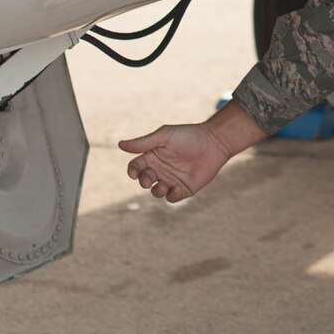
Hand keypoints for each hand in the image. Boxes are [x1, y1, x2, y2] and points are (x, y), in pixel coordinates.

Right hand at [120, 119, 235, 202]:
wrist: (214, 142)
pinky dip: (171, 196)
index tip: (134, 172)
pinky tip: (176, 188)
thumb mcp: (164, 136)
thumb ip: (143, 143)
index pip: (136, 166)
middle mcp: (160, 169)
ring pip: (157, 192)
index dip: (132, 171)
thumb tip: (120, 145)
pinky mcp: (185, 188)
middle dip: (144, 182)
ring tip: (164, 185)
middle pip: (144, 180)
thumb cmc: (188, 136)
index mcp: (153, 156)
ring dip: (157, 191)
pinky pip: (173, 197)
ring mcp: (172, 180)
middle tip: (148, 180)